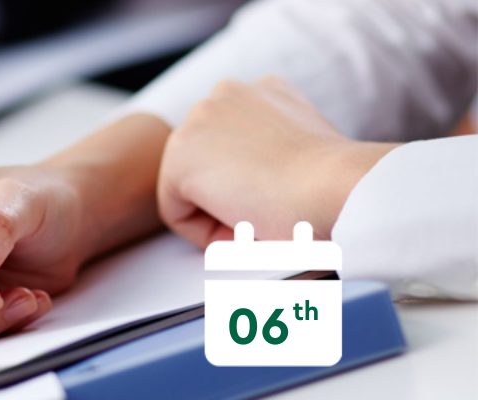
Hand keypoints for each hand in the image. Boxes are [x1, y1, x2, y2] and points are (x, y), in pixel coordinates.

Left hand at [158, 77, 397, 245]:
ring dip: (222, 216)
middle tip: (272, 218)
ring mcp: (198, 120)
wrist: (340, 188)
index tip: (283, 204)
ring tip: (263, 219)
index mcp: (264, 91)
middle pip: (209, 169)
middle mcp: (226, 94)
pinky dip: (205, 233)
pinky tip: (242, 227)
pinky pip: (176, 213)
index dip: (256, 191)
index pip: (235, 152)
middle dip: (234, 201)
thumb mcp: (310, 156)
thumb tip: (256, 188)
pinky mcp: (180, 156)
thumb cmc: (338, 188)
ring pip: (191, 190)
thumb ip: (275, 157)